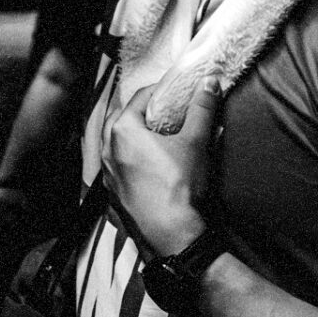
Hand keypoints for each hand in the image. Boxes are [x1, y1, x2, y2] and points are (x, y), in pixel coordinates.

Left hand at [101, 77, 220, 257]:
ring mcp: (107, 175)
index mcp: (123, 130)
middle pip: (122, 118)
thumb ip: (202, 108)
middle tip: (165, 114)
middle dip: (142, 112)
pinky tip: (146, 167)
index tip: (177, 92)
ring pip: (115, 144)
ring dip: (132, 137)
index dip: (162, 91)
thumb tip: (210, 82)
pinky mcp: (112, 195)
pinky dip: (128, 161)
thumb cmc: (179, 185)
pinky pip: (117, 168)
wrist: (170, 234)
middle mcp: (108, 149)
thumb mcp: (196, 141)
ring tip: (155, 138)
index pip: (141, 97)